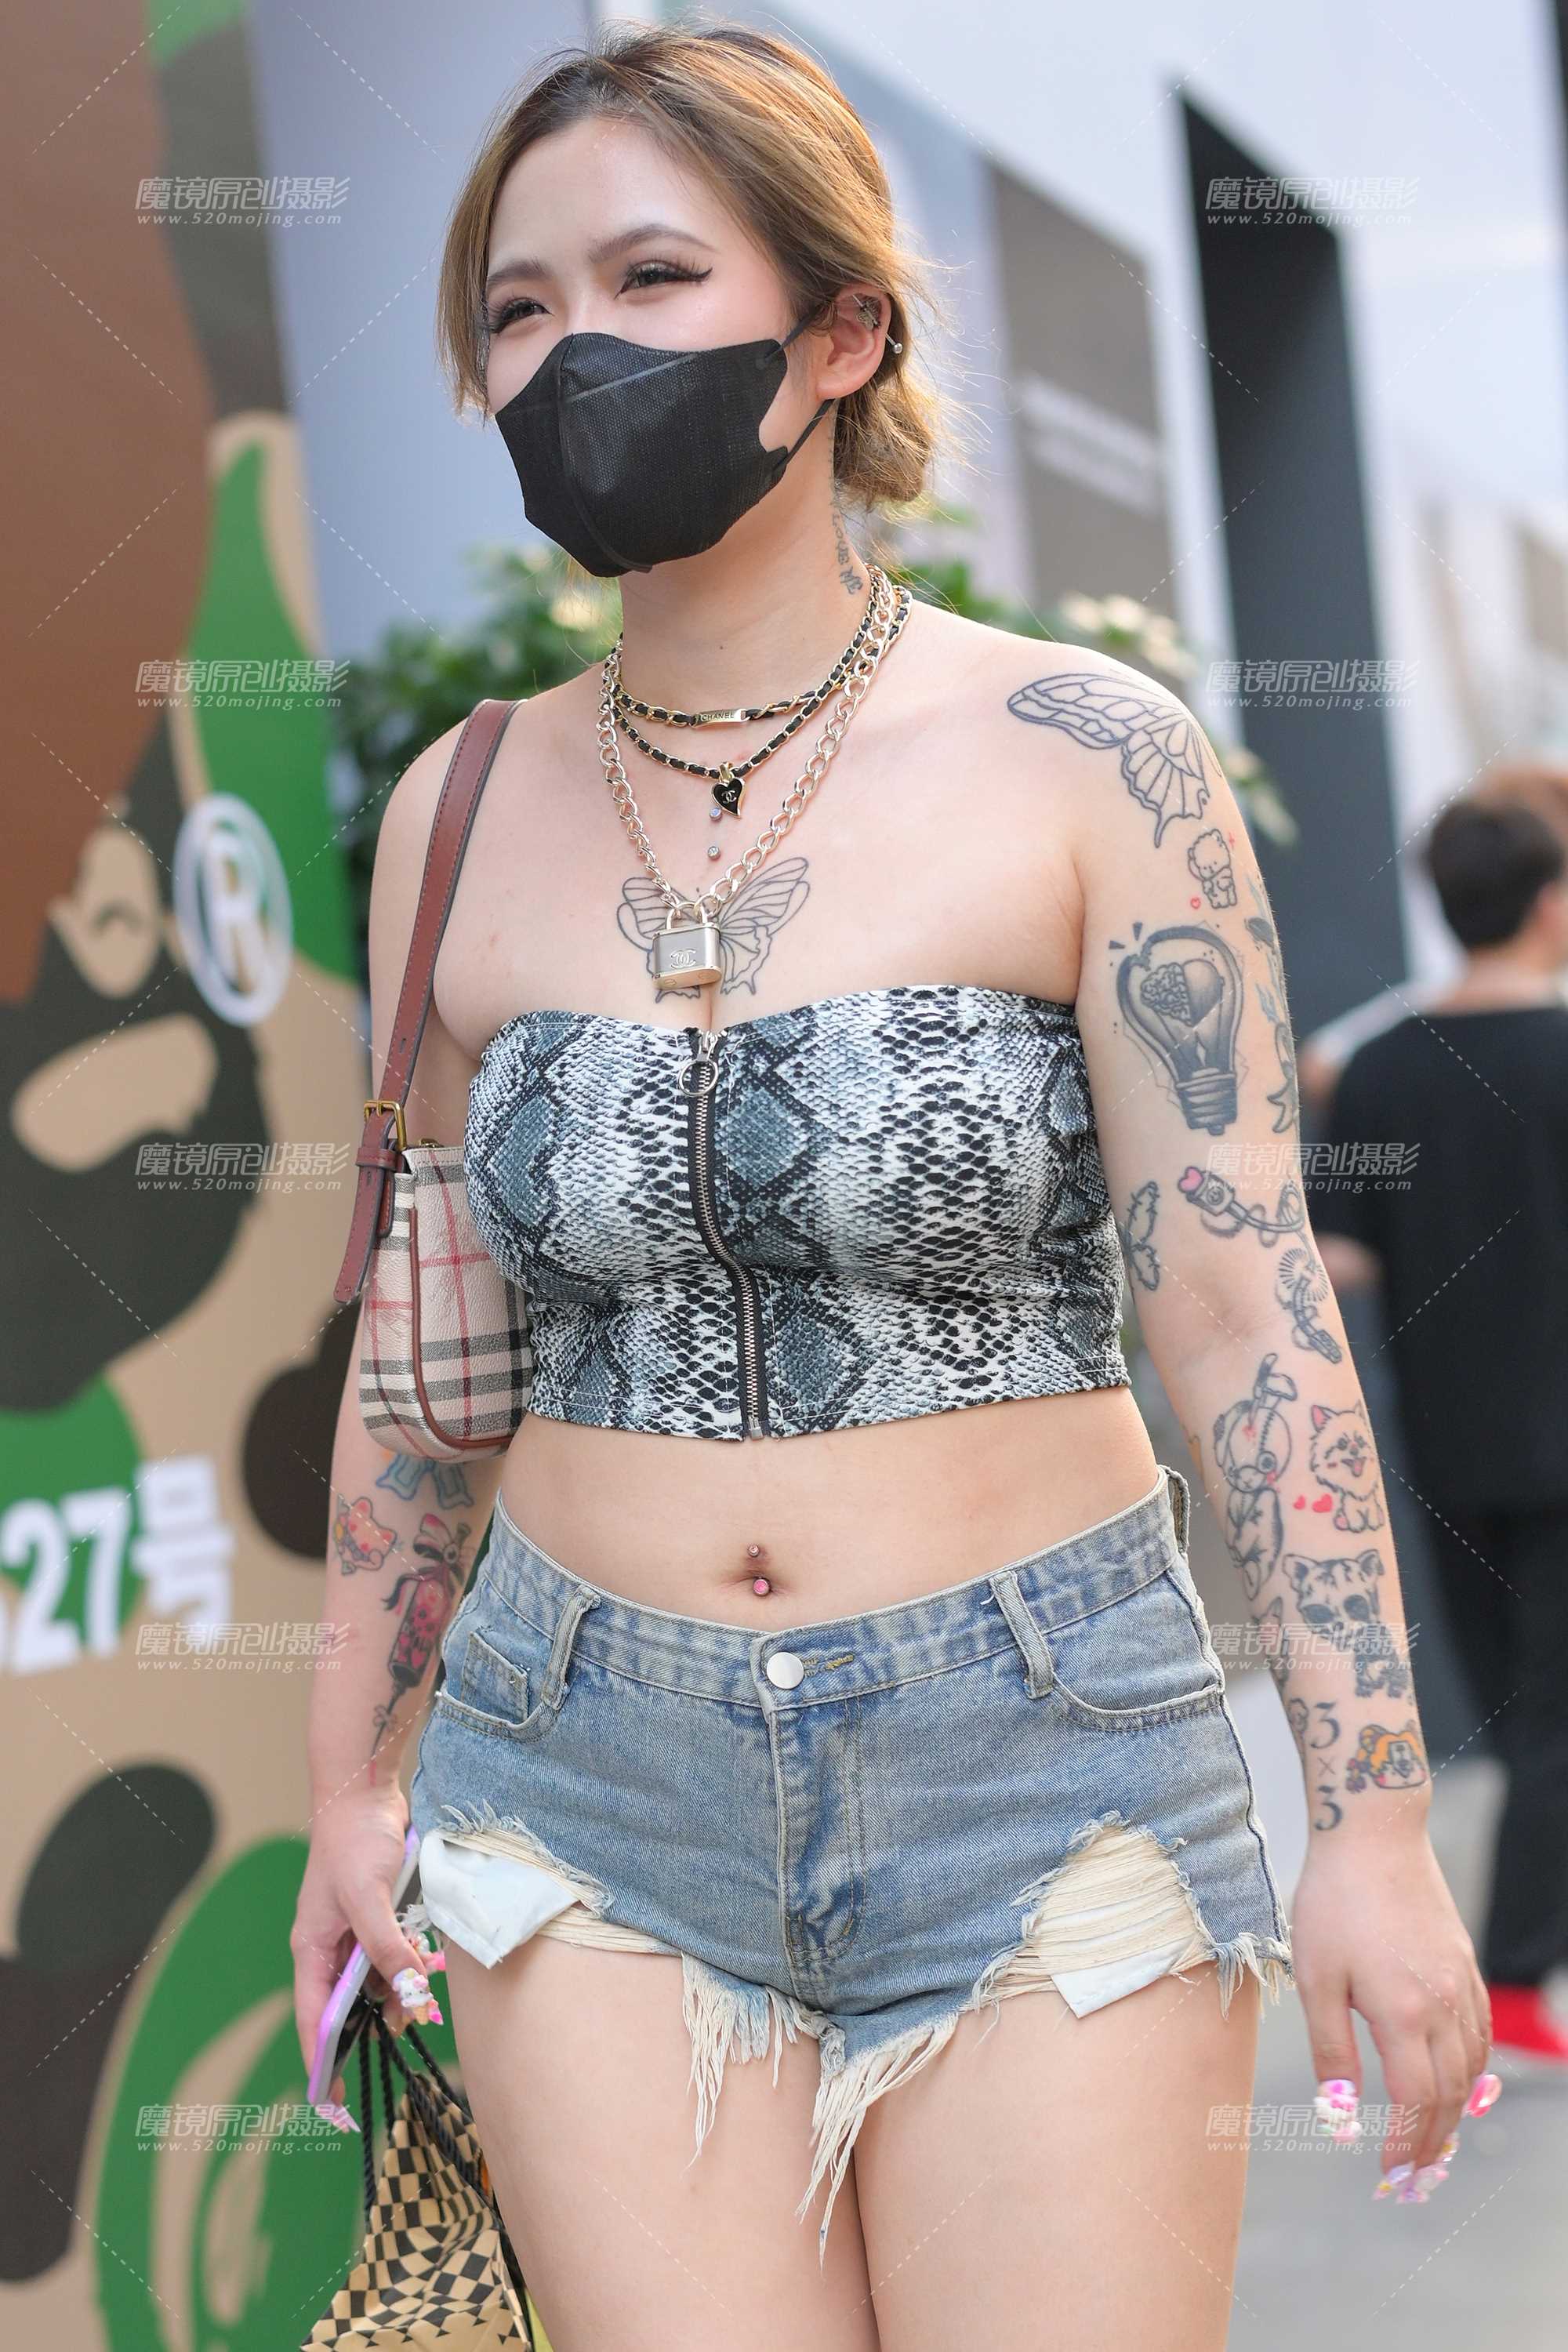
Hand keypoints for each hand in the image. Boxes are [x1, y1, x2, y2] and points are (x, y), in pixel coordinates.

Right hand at [292, 1789, 446, 2124]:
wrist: (364, 1793)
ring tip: (423, 2004)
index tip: (333, 2104)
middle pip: (346, 2006)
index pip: (312, 2019)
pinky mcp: (377, 1916)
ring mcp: (353, 1932)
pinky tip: (428, 1967)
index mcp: (311, 1949)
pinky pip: (392, 1955)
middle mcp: (328, 1946)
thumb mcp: (369, 1898)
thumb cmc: (354, 1842)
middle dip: (373, 2026)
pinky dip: (408, 1965)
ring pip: (374, 1982)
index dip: (321, 2062)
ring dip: (398, 1994)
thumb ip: (385, 1947)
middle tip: (405, 2036)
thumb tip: (407, 1993)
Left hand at [1291, 1825, 1494, 2197]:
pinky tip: (1459, 2082)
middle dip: (1434, 2142)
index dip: (1406, 2144)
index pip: (1416, 2103)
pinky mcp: (1464, 1965)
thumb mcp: (1316, 1977)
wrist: (1373, 1835)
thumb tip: (1339, 2115)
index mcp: (1402, 2014)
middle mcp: (1443, 2005)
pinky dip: (1473, 2069)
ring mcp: (1460, 1984)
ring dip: (1457, 2112)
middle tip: (1415, 2175)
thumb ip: (1331, 2051)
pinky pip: (1479, 2032)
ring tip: (1436, 2141)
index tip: (1391, 2173)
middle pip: (1450, 2094)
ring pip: (1471, 2067)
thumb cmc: (1334, 1902)